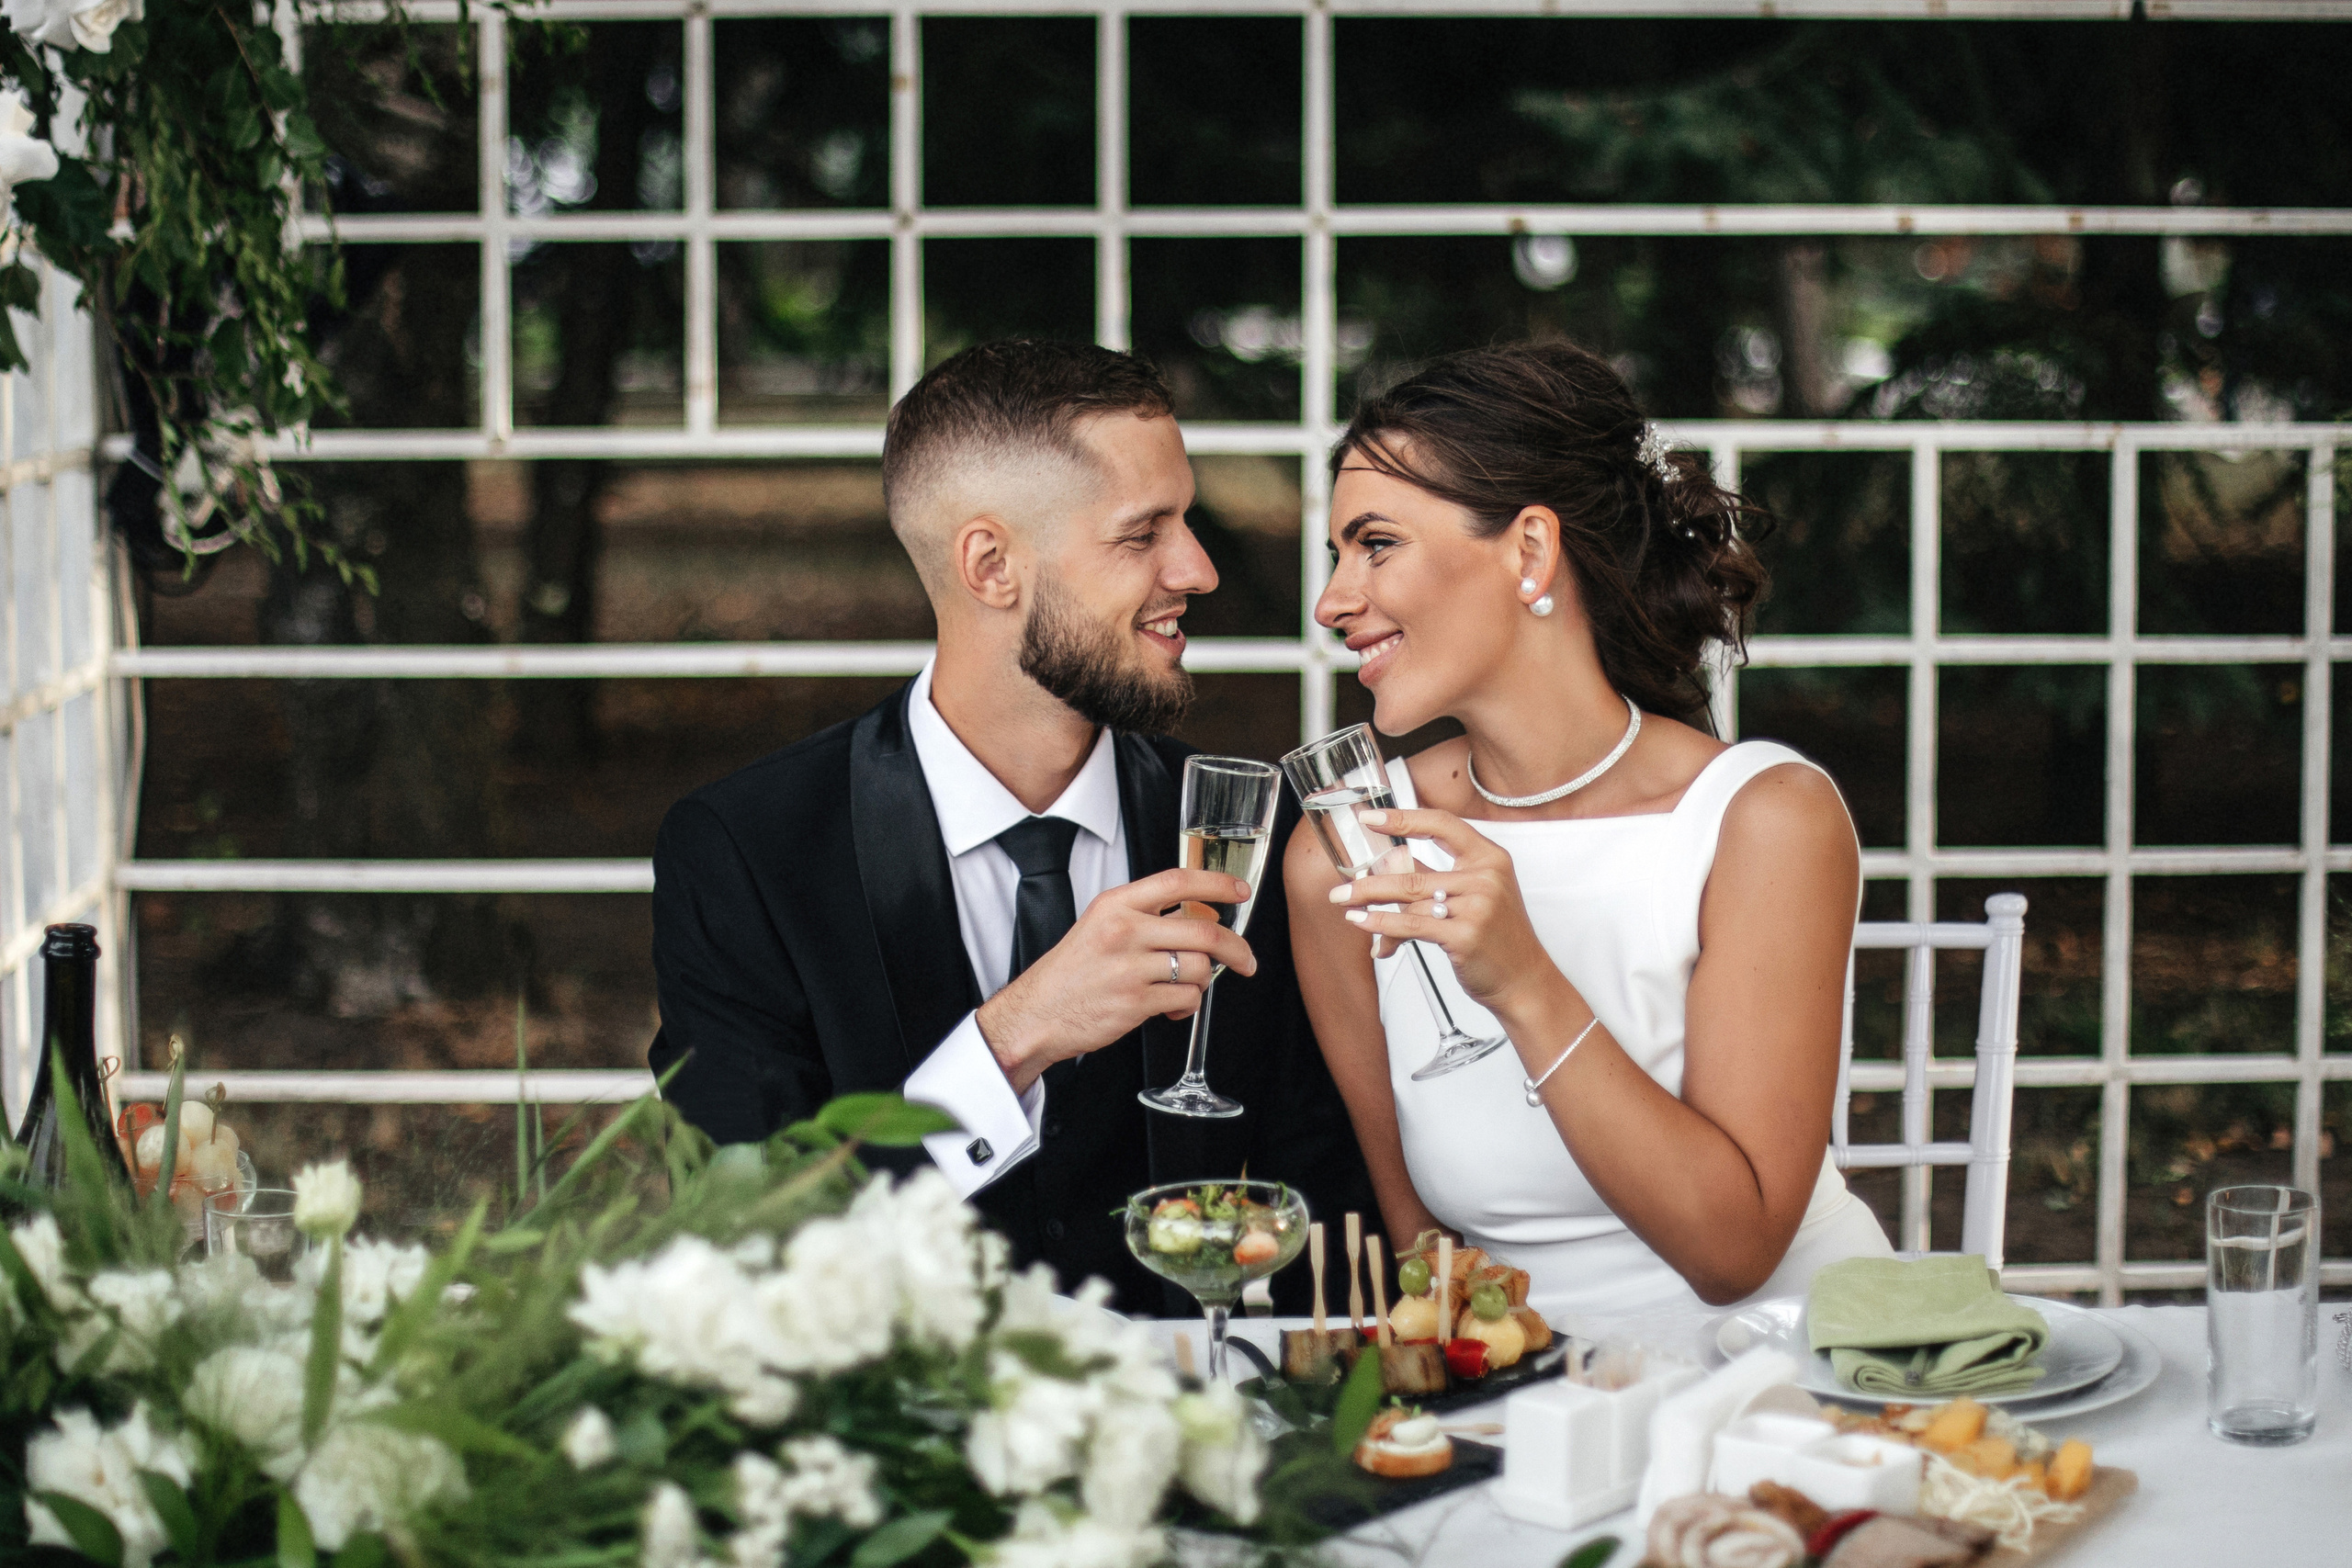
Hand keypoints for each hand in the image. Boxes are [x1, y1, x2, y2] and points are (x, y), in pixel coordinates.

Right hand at [977, 868, 1258, 1092]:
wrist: (1037, 1014)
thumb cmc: (1071, 973)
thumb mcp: (1100, 926)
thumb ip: (1143, 916)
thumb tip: (1198, 918)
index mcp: (1116, 905)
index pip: (1178, 881)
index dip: (1217, 884)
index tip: (1240, 891)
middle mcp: (1125, 930)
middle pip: (1204, 932)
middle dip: (1237, 949)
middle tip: (1245, 960)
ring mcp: (1130, 967)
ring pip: (1200, 968)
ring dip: (1203, 983)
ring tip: (1183, 989)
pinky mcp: (1136, 1002)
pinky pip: (1187, 999)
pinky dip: (1187, 1007)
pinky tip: (1169, 1008)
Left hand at [1324, 808, 1558, 1019]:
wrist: (1524, 980)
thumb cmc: (1497, 938)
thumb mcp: (1476, 897)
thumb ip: (1436, 882)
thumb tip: (1383, 879)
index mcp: (1490, 858)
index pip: (1442, 824)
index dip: (1403, 818)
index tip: (1370, 818)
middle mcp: (1486, 878)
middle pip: (1413, 872)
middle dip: (1370, 882)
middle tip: (1341, 887)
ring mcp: (1477, 906)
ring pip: (1408, 900)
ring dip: (1370, 905)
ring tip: (1346, 906)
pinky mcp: (1465, 935)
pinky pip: (1411, 925)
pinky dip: (1382, 925)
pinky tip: (1363, 923)